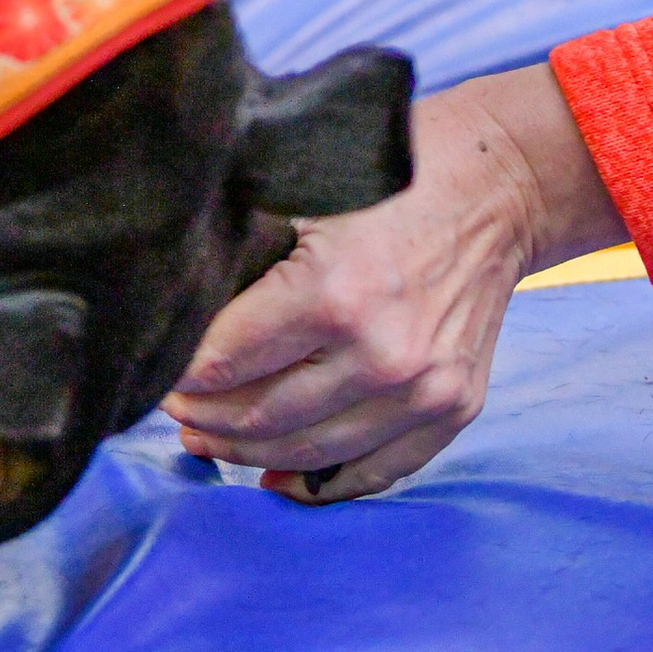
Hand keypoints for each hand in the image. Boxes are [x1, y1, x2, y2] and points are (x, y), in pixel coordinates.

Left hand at [165, 64, 622, 497]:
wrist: (500, 183)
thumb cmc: (396, 170)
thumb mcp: (306, 189)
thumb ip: (248, 250)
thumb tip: (179, 303)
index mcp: (334, 293)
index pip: (226, 360)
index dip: (178, 372)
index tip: (152, 369)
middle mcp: (382, 356)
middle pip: (262, 416)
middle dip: (204, 417)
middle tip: (171, 408)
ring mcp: (424, 391)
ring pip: (311, 452)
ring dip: (248, 452)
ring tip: (208, 438)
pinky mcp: (454, 408)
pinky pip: (374, 472)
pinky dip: (319, 481)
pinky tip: (276, 475)